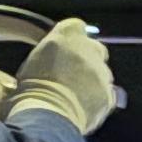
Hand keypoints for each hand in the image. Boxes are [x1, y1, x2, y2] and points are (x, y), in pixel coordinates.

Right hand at [12, 16, 116, 135]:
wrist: (48, 114)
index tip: (65, 49)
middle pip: (95, 48)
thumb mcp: (32, 60)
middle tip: (71, 74)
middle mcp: (89, 48)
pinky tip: (82, 108)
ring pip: (102, 73)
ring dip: (92, 80)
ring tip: (73, 96)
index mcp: (67, 34)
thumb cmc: (32, 88)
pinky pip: (107, 95)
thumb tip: (51, 58)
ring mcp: (101, 72)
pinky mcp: (108, 94)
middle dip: (87, 59)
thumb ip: (49, 52)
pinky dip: (97, 100)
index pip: (76, 26)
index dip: (71, 39)